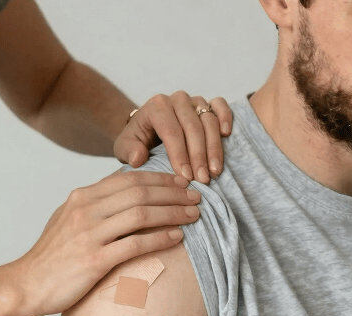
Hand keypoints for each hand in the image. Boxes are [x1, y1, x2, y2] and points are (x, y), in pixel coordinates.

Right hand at [14, 170, 201, 315]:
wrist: (27, 284)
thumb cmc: (53, 255)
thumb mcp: (69, 218)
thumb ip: (96, 204)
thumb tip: (125, 190)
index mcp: (82, 196)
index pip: (130, 179)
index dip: (161, 178)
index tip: (182, 182)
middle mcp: (86, 210)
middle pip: (140, 192)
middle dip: (173, 192)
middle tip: (197, 196)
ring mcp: (89, 234)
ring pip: (141, 213)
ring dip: (172, 212)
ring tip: (193, 215)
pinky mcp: (94, 260)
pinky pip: (135, 244)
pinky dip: (159, 238)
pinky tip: (177, 237)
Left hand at [114, 91, 233, 183]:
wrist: (147, 129)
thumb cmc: (138, 140)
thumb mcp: (124, 147)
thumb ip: (128, 151)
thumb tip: (138, 158)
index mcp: (156, 106)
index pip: (171, 130)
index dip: (179, 155)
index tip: (185, 177)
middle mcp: (176, 99)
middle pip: (192, 127)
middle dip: (199, 156)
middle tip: (202, 180)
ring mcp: (193, 100)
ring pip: (208, 120)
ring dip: (214, 147)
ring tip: (215, 171)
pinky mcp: (207, 103)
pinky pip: (220, 105)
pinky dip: (226, 117)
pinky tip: (226, 135)